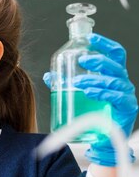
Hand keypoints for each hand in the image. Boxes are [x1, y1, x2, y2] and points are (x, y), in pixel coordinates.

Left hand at [44, 33, 137, 165]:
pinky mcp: (127, 108)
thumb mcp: (78, 94)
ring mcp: (126, 95)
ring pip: (113, 81)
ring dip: (94, 79)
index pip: (115, 54)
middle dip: (98, 59)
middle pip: (115, 65)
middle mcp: (122, 82)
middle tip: (82, 59)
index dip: (105, 43)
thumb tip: (49, 75)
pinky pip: (117, 97)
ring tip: (77, 82)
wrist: (103, 139)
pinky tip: (89, 92)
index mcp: (112, 75)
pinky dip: (102, 93)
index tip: (90, 37)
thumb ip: (64, 84)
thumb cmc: (92, 113)